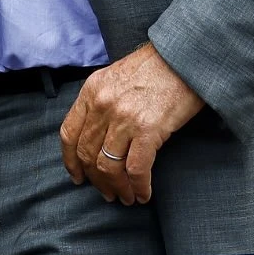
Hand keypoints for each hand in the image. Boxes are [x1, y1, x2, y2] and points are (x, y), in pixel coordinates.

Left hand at [59, 43, 202, 204]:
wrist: (183, 56)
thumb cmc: (155, 67)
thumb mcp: (116, 77)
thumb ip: (102, 102)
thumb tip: (98, 136)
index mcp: (92, 91)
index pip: (69, 133)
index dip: (71, 161)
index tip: (77, 176)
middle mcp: (103, 105)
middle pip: (88, 154)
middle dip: (96, 180)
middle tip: (107, 193)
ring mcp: (124, 118)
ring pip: (109, 166)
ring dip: (117, 188)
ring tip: (127, 197)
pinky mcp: (148, 130)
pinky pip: (136, 169)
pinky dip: (138, 187)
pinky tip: (144, 194)